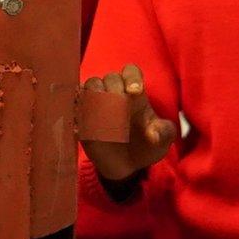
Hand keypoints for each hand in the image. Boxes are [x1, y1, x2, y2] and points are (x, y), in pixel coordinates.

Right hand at [79, 65, 175, 182]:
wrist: (127, 166)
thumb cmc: (147, 148)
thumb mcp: (163, 141)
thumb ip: (163, 133)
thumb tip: (153, 134)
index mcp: (136, 94)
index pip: (131, 72)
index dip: (132, 77)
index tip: (135, 92)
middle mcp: (115, 94)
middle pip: (110, 77)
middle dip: (114, 88)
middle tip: (118, 106)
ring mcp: (97, 104)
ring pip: (90, 85)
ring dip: (95, 95)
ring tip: (102, 113)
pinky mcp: (81, 117)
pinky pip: (74, 104)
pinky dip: (78, 109)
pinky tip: (87, 123)